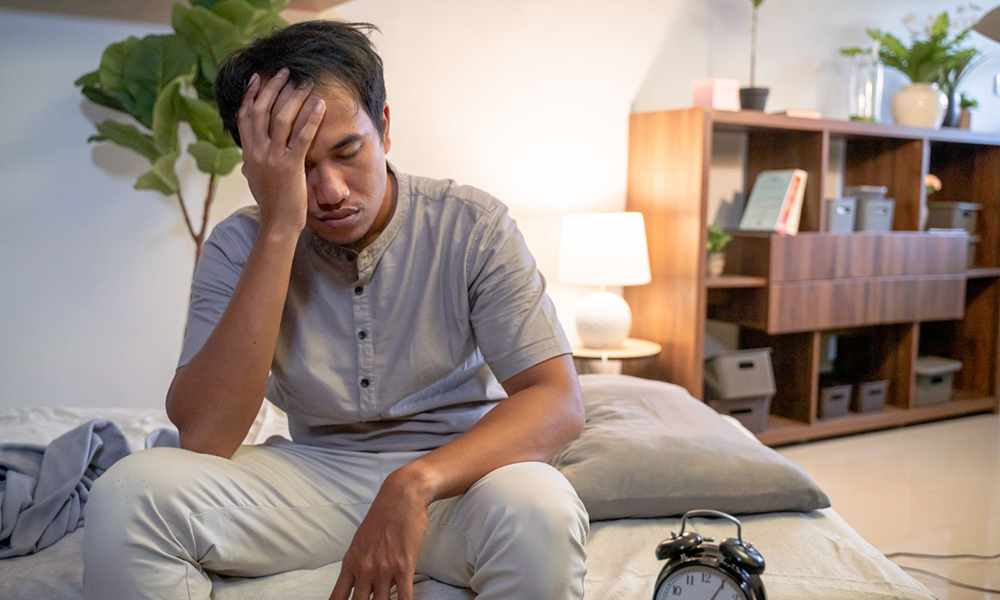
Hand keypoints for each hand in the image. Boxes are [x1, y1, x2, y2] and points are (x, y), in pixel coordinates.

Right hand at [237, 67, 325, 234]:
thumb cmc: (271, 203)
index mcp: (248, 153)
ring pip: (281, 119)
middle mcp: (257, 152)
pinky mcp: (290, 166)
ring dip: (294, 97)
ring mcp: (272, 158)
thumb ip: (252, 164)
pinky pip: (302, 136)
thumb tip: (247, 159)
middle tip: (285, 72)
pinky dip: (311, 118)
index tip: (258, 78)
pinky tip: (320, 105)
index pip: (244, 116)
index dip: (250, 95)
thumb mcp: (256, 179)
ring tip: (305, 83)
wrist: (278, 224)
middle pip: (261, 110)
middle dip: (273, 88)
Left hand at [329, 469, 431, 599]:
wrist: (401, 496)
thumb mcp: (361, 542)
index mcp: (351, 563)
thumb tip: (362, 585)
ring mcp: (384, 570)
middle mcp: (364, 570)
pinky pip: (404, 598)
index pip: (338, 598)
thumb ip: (359, 565)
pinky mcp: (404, 567)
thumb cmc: (383, 517)